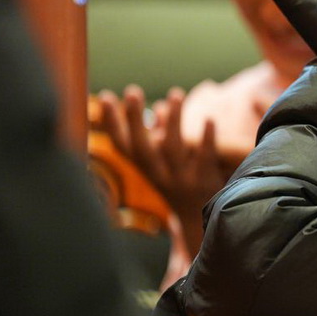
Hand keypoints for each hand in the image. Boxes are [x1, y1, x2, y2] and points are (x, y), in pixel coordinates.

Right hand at [98, 84, 227, 254]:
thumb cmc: (181, 185)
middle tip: (132, 91)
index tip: (106, 97)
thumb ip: (163, 136)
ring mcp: (182, 181)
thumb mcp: (166, 165)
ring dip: (174, 121)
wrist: (201, 224)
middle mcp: (159, 177)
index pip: (123, 147)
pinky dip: (207, 140)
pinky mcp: (206, 183)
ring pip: (174, 150)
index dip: (112, 123)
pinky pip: (205, 159)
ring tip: (175, 94)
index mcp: (146, 171)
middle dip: (135, 120)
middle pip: (142, 149)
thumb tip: (160, 105)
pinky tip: (210, 119)